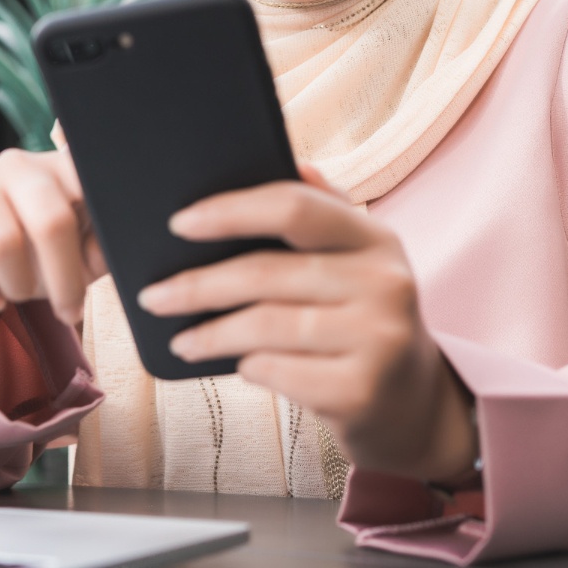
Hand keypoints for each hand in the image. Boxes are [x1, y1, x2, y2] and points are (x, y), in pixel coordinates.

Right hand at [0, 148, 106, 325]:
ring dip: (16, 286)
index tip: (94, 278)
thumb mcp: (84, 256)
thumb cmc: (42, 259)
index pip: (90, 193)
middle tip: (65, 308)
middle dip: (61, 280)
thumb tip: (107, 248)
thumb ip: (104, 248)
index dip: (95, 247)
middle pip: (50, 220)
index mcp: (60, 168)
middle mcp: (15, 163)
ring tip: (17, 293)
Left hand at [136, 165, 476, 485]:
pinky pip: (278, 371)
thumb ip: (324, 212)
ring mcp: (378, 338)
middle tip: (153, 296)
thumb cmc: (363, 322)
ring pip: (266, 326)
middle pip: (267, 272)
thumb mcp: (358, 262)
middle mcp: (386, 282)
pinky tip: (236, 365)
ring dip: (211, 334)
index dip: (230, 210)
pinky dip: (248, 367)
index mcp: (376, 238)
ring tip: (180, 340)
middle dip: (199, 284)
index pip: (295, 206)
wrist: (414, 406)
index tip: (179, 222)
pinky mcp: (362, 391)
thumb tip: (291, 161)